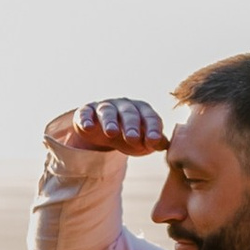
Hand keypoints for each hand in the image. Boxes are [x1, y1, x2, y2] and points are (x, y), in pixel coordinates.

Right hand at [46, 94, 169, 159]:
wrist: (106, 133)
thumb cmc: (131, 136)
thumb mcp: (145, 142)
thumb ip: (156, 142)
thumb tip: (163, 144)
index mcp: (143, 111)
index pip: (150, 117)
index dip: (152, 128)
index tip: (153, 140)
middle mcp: (124, 106)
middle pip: (129, 113)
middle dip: (131, 125)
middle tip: (132, 138)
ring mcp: (105, 107)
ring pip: (108, 111)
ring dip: (110, 121)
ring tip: (111, 133)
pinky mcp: (87, 111)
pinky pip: (86, 113)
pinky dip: (86, 119)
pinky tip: (88, 127)